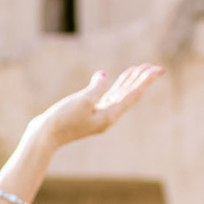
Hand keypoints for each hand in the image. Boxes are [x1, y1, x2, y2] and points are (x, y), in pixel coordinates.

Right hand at [30, 64, 164, 147]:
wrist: (44, 136)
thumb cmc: (63, 120)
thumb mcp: (83, 100)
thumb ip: (98, 87)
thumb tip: (104, 76)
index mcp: (110, 115)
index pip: (133, 94)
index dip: (146, 80)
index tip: (159, 69)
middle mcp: (107, 116)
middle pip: (129, 94)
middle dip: (141, 80)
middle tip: (154, 67)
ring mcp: (98, 115)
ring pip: (118, 95)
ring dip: (128, 82)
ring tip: (139, 69)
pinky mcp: (87, 113)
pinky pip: (106, 97)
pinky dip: (112, 86)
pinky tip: (112, 79)